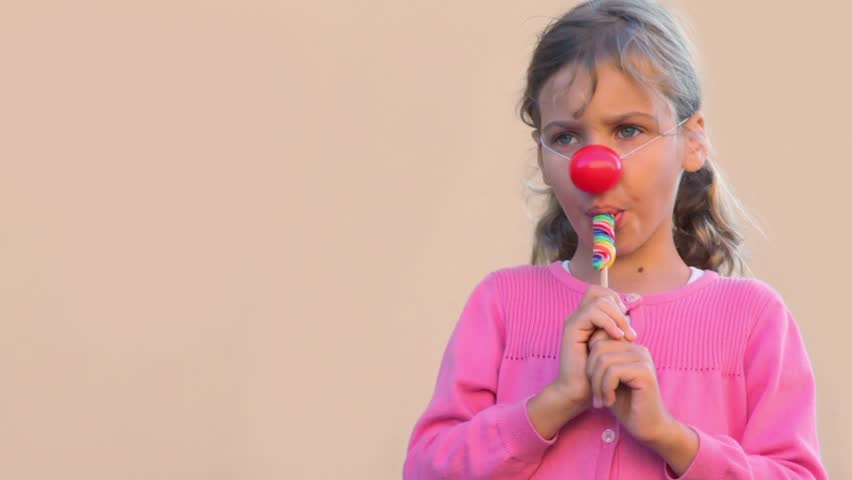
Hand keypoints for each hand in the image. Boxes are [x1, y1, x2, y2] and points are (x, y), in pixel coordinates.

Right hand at [552, 286, 637, 408]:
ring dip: (617, 316)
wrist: (579, 390)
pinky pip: (592, 312)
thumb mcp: (613, 346)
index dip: (618, 303)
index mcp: (588, 319)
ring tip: (625, 335)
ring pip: (598, 300)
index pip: (603, 294)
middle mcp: (579, 316)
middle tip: (628, 329)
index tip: (627, 326)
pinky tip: (617, 336)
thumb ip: (618, 328)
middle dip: (618, 306)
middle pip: (599, 291)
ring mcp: (574, 320)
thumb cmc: (597, 372)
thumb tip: (630, 313)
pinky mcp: (572, 328)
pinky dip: (608, 322)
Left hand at [586, 335, 673, 443]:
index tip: (593, 384)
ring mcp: (643, 359)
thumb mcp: (606, 380)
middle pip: (598, 348)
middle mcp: (638, 349)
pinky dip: (605, 389)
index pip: (598, 340)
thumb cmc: (624, 405)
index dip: (589, 362)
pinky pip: (613, 372)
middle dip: (591, 373)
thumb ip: (599, 361)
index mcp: (629, 348)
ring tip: (601, 400)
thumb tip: (586, 341)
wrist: (647, 427)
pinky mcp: (644, 372)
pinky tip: (610, 401)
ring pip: (603, 360)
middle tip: (596, 395)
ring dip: (597, 384)